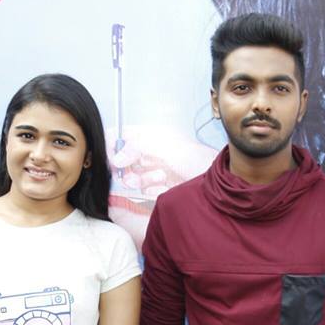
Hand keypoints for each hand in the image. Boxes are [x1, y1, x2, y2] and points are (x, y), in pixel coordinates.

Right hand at [106, 125, 219, 248]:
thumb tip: (117, 158)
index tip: (107, 155)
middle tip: (129, 173)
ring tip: (158, 177)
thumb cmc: (196, 158)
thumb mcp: (165, 145)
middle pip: (125, 159)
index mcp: (152, 136)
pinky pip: (146, 189)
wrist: (217, 182)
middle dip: (126, 167)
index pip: (123, 135)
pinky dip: (150, 189)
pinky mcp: (162, 187)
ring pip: (135, 176)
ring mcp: (157, 169)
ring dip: (141, 179)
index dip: (112, 144)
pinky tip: (162, 186)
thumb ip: (138, 147)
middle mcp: (153, 152)